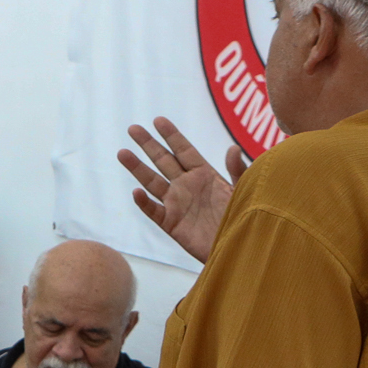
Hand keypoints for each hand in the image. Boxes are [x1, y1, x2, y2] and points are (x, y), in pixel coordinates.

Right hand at [117, 116, 244, 262]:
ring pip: (152, 182)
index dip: (171, 135)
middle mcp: (186, 186)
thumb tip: (232, 148)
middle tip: (133, 128)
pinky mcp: (171, 223)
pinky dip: (144, 203)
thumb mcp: (244, 190)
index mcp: (204, 174)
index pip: (184, 150)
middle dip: (148, 145)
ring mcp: (177, 204)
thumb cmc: (244, 217)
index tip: (158, 120)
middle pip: (163, 161)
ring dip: (137, 168)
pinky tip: (137, 192)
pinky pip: (153, 211)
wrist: (240, 247)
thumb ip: (237, 170)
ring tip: (122, 153)